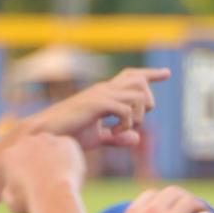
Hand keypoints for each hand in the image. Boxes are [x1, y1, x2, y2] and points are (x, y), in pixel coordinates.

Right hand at [0, 134, 84, 212]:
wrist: (54, 196)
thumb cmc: (33, 203)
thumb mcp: (13, 204)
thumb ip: (10, 192)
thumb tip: (10, 188)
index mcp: (8, 156)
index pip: (17, 160)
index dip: (27, 173)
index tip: (36, 186)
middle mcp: (25, 142)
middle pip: (34, 149)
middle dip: (41, 161)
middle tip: (52, 180)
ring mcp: (46, 140)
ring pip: (52, 146)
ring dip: (56, 158)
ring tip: (62, 177)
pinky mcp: (65, 142)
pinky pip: (70, 149)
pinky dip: (73, 160)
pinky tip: (73, 174)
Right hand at [23, 67, 169, 149]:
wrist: (46, 134)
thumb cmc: (69, 135)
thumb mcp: (98, 138)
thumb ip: (118, 138)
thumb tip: (138, 139)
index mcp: (105, 93)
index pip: (131, 76)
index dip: (150, 74)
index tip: (167, 73)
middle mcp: (104, 89)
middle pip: (139, 82)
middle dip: (147, 103)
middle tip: (136, 123)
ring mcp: (100, 95)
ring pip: (137, 95)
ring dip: (138, 117)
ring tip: (122, 130)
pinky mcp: (95, 104)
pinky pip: (125, 110)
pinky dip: (125, 125)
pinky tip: (113, 134)